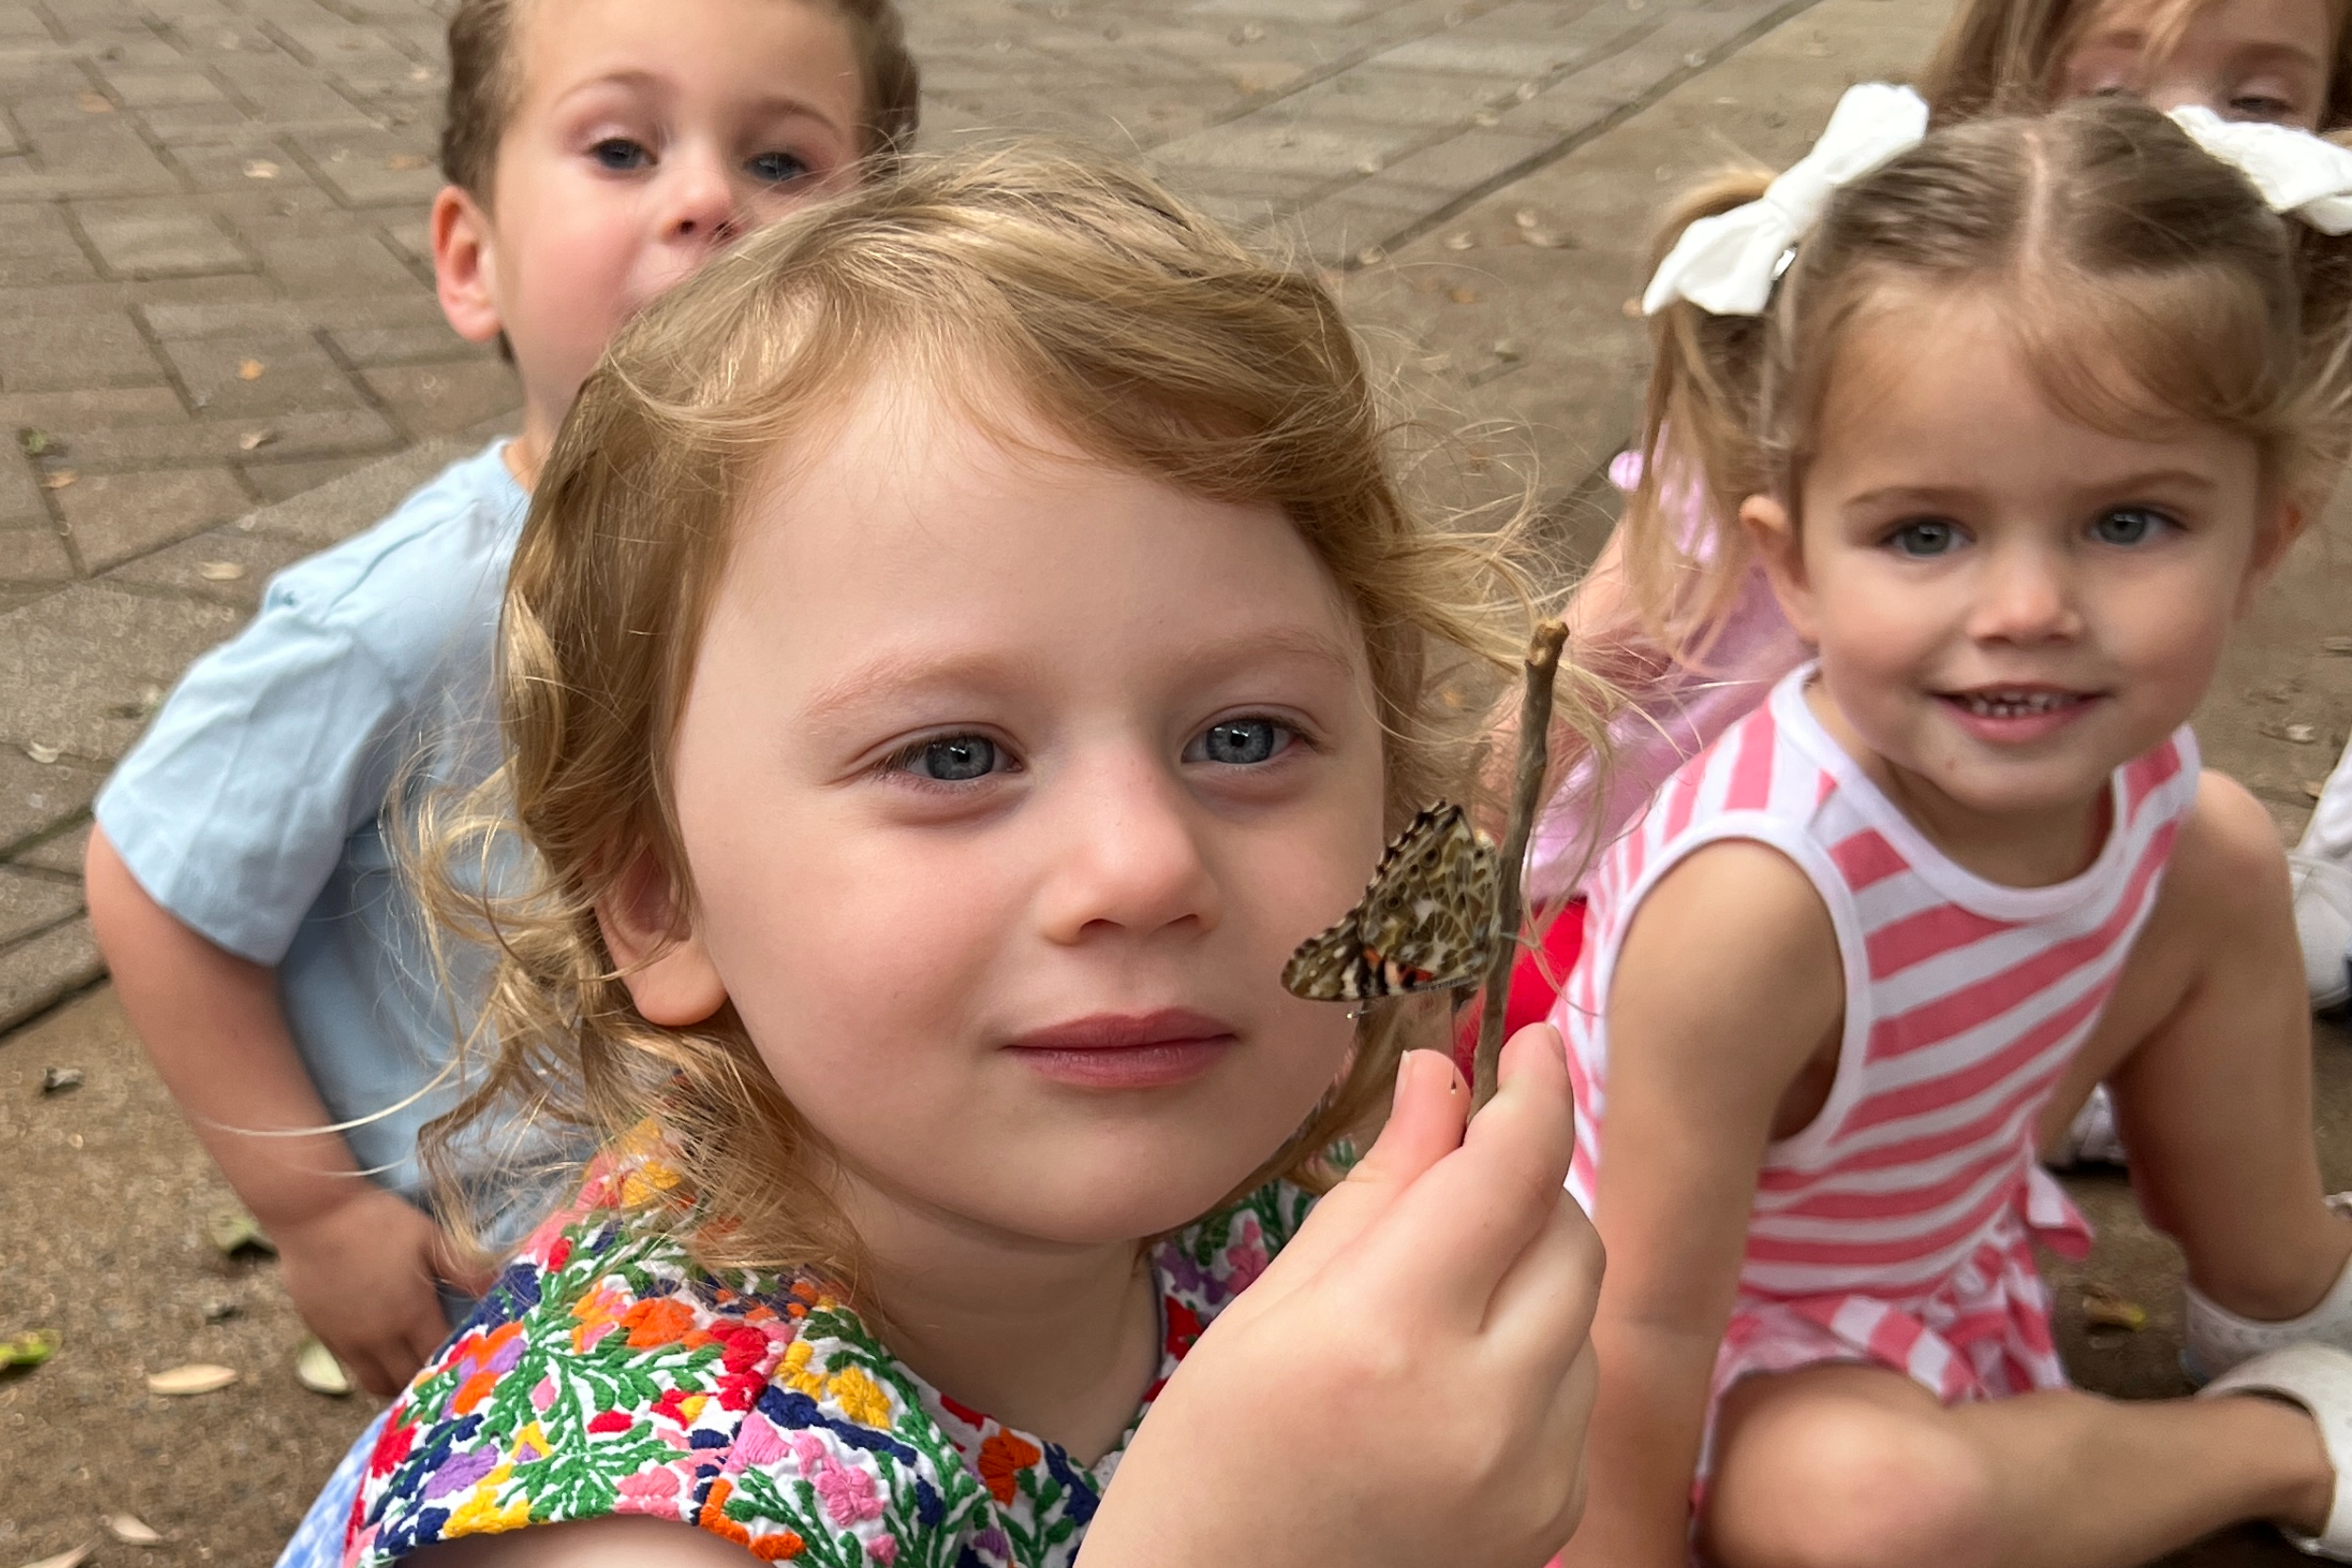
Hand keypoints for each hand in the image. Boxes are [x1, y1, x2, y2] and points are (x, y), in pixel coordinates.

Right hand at [271, 1186, 494, 1395]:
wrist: (313, 1213)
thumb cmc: (378, 1221)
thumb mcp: (429, 1238)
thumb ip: (464, 1269)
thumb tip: (501, 1289)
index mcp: (410, 1315)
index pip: (439, 1360)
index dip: (456, 1366)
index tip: (470, 1364)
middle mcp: (378, 1337)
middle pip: (407, 1381)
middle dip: (428, 1382)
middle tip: (444, 1373)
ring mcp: (346, 1339)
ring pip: (375, 1382)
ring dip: (396, 1382)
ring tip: (412, 1369)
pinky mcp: (321, 1333)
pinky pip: (350, 1366)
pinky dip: (369, 1366)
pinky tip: (380, 1349)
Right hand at [1088, 1024, 1601, 1567]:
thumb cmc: (1210, 1459)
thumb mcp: (1270, 1305)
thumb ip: (1378, 1188)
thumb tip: (1442, 1075)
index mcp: (1387, 1331)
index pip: (1511, 1169)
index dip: (1536, 1087)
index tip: (1532, 1040)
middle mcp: (1480, 1403)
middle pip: (1570, 1230)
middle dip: (1525, 1181)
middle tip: (1458, 1174)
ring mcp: (1530, 1471)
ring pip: (1580, 1307)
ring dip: (1528, 1271)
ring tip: (1429, 1305)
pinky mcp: (1553, 1514)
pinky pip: (1576, 1387)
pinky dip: (1534, 1354)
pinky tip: (1449, 1382)